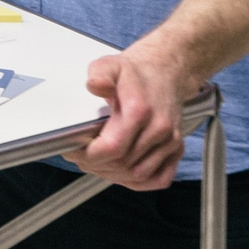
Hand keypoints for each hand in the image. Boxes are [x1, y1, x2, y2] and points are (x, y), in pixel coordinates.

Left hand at [79, 42, 198, 189]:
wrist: (166, 71)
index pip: (112, 148)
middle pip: (122, 165)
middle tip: (79, 157)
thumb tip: (94, 86)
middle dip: (95, 165)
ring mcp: (170, 141)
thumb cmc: (135, 73)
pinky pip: (159, 179)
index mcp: (139, 111)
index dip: (88, 155)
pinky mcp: (176, 149)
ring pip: (138, 175)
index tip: (73, 150)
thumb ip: (99, 75)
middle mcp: (158, 129)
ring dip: (112, 175)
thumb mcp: (110, 65)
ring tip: (95, 163)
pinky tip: (120, 172)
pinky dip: (138, 182)